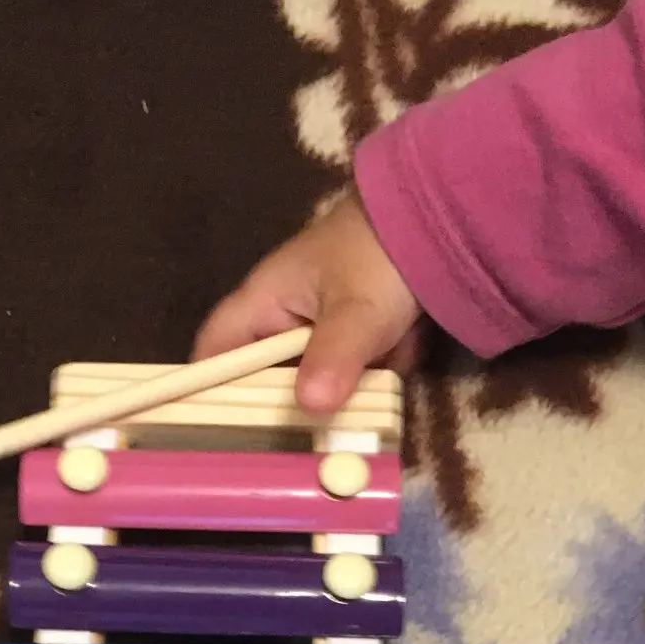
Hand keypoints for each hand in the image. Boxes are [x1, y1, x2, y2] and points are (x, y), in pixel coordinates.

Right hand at [194, 193, 421, 415]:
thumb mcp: (355, 309)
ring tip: (378, 363)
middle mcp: (286, 314)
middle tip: (310, 430)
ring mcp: (323, 323)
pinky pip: (356, 366)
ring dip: (349, 380)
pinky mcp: (357, 331)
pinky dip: (379, 364)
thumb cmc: (379, 252)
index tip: (217, 427)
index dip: (207, 386)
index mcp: (265, 299)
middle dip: (294, 399)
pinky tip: (403, 347)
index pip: (215, 347)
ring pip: (318, 375)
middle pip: (266, 375)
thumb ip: (333, 357)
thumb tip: (310, 405)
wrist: (436, 214)